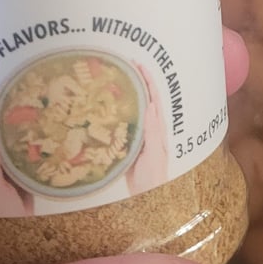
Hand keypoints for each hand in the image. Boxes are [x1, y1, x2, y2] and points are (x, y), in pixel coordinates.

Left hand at [0, 90, 30, 217]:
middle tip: (12, 91)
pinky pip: (25, 149)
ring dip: (16, 121)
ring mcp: (10, 166)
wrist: (18, 234)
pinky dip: (30, 135)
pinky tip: (40, 128)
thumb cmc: (1, 214)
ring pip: (11, 138)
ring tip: (27, 103)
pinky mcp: (23, 172)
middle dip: (1, 110)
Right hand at [126, 64, 170, 195]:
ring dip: (126, 95)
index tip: (138, 65)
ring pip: (132, 110)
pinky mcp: (127, 145)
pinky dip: (116, 113)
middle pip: (143, 99)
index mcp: (157, 127)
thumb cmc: (154, 177)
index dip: (147, 81)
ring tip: (114, 80)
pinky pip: (122, 124)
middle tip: (124, 65)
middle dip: (136, 82)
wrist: (147, 198)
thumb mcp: (154, 153)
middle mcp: (148, 128)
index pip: (153, 98)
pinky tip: (106, 108)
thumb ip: (153, 132)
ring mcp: (138, 136)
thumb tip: (152, 105)